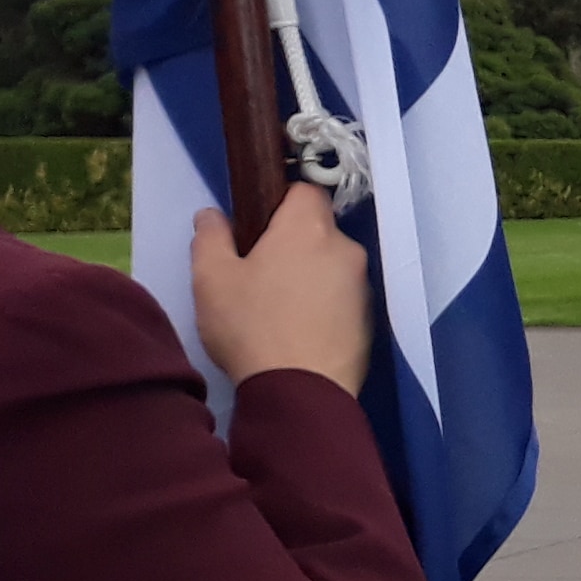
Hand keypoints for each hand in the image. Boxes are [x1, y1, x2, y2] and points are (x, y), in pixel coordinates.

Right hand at [190, 183, 371, 393]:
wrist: (301, 390)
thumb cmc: (251, 326)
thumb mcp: (212, 278)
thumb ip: (211, 237)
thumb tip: (211, 214)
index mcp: (309, 229)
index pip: (305, 190)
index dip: (279, 201)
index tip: (258, 225)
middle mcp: (345, 249)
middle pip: (318, 229)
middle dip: (290, 242)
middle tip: (256, 271)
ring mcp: (363, 284)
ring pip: (331, 264)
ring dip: (307, 273)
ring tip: (275, 305)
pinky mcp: (370, 318)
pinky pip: (342, 296)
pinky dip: (323, 302)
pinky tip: (298, 327)